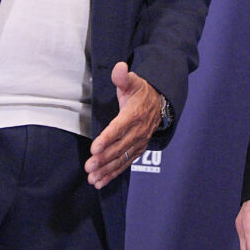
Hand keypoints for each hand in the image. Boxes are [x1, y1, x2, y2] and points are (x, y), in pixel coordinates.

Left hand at [85, 62, 161, 188]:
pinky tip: (100, 182)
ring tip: (92, 178)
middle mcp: (137, 131)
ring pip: (122, 158)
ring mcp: (138, 142)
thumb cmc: (141, 92)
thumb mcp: (133, 82)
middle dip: (104, 158)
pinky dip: (113, 174)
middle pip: (119, 147)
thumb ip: (123, 77)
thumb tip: (119, 67)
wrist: (160, 103)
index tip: (94, 148)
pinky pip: (125, 164)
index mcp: (134, 114)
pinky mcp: (137, 150)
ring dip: (107, 170)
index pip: (119, 128)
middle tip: (89, 166)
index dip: (107, 138)